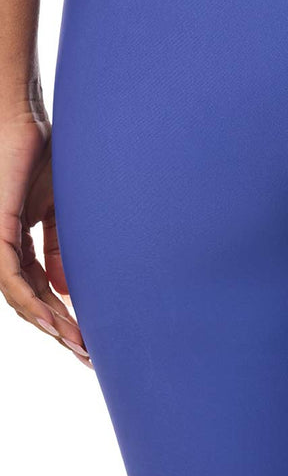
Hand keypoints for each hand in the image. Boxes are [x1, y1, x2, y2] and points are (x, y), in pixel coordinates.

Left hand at [0, 111, 90, 366]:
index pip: (39, 290)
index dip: (64, 316)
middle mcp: (2, 248)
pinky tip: (55, 318)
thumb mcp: (58, 209)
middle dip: (59, 331)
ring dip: (49, 324)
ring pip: (19, 297)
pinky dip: (33, 301)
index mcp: (18, 242)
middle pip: (30, 301)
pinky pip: (11, 277)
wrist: (23, 118)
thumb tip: (65, 290)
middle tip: (88, 356)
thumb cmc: (42, 155)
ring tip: (78, 344)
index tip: (91, 339)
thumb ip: (58, 248)